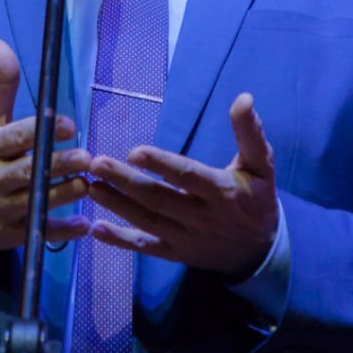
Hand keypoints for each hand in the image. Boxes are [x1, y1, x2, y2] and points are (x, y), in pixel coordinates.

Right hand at [0, 38, 91, 255]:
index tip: (68, 125)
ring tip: (87, 183)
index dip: (42, 131)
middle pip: (30, 171)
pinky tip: (83, 224)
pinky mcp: (13, 234)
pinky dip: (62, 231)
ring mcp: (3, 209)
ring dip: (66, 194)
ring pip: (39, 202)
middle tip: (86, 157)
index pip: (16, 137)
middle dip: (59, 165)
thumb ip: (0, 84)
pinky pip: (41, 232)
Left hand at [86, 92, 278, 277]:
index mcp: (222, 191)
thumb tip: (243, 98)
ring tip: (90, 186)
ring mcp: (186, 238)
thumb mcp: (262, 165)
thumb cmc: (258, 199)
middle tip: (97, 164)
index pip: (188, 176)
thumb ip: (250, 133)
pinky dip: (120, 241)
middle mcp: (201, 217)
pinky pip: (145, 248)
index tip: (135, 152)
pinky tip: (96, 228)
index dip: (161, 165)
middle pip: (158, 199)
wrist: (260, 252)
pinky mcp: (176, 254)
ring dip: (117, 205)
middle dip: (125, 181)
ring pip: (147, 221)